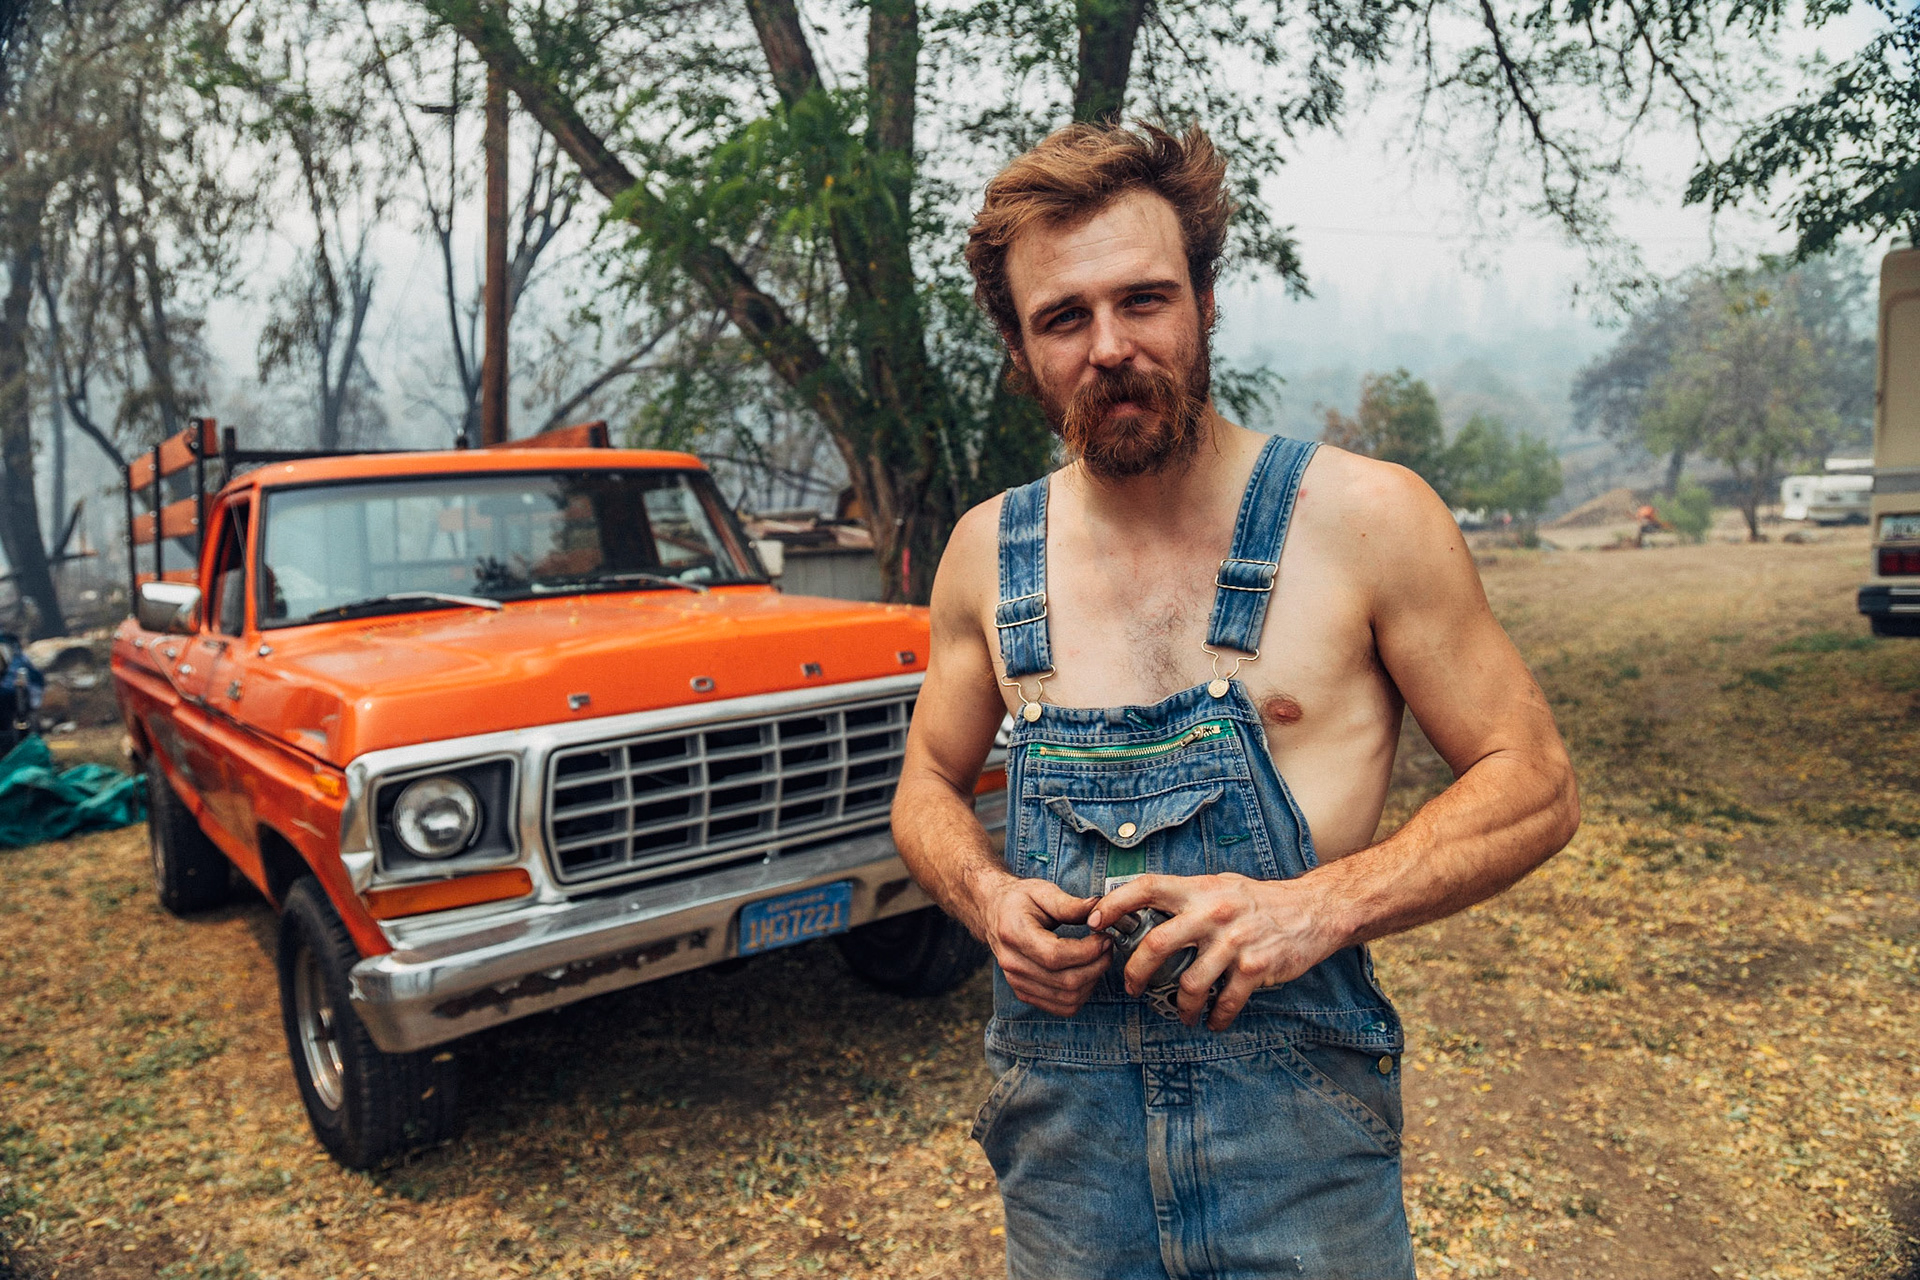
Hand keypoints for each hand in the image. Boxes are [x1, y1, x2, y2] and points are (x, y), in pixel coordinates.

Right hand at [976, 875, 1110, 1016]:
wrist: (994, 913)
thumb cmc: (1019, 900)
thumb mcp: (1042, 891)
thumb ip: (1070, 904)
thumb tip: (1098, 909)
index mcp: (1014, 934)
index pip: (1055, 955)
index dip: (1087, 951)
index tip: (1104, 937)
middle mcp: (1012, 963)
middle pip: (1064, 981)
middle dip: (1096, 966)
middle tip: (1108, 946)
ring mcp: (1017, 982)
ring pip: (1067, 998)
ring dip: (1092, 981)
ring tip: (1100, 959)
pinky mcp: (1024, 992)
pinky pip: (1061, 1007)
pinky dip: (1082, 994)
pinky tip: (1087, 973)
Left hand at [1087, 873, 1341, 1030]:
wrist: (1313, 910)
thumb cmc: (1259, 901)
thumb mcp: (1220, 886)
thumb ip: (1186, 898)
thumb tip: (1143, 909)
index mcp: (1199, 890)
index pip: (1148, 887)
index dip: (1116, 903)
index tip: (1095, 922)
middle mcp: (1213, 913)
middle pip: (1157, 944)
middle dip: (1136, 973)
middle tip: (1130, 988)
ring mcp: (1234, 942)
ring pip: (1189, 984)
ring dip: (1180, 1007)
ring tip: (1182, 1015)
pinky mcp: (1255, 968)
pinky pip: (1225, 1002)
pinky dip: (1215, 1018)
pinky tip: (1212, 1022)